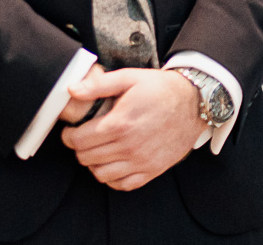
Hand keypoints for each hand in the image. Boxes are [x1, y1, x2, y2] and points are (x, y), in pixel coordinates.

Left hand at [60, 67, 203, 191]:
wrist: (193, 102)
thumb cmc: (160, 88)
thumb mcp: (129, 78)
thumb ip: (98, 85)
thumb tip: (72, 90)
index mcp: (120, 123)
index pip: (80, 140)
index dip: (69, 136)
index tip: (70, 132)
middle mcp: (129, 146)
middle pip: (87, 158)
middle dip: (79, 149)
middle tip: (81, 139)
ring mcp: (142, 161)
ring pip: (101, 174)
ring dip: (93, 163)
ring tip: (95, 151)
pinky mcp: (153, 170)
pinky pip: (123, 184)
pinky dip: (112, 178)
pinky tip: (111, 164)